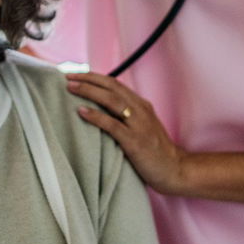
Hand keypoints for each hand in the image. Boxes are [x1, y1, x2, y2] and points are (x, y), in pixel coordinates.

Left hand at [66, 73, 186, 195]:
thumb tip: (99, 110)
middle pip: (112, 87)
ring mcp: (139, 125)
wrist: (175, 170)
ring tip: (71, 88)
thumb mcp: (141, 127)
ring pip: (111, 100)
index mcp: (141, 105)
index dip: (95, 77)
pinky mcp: (135, 141)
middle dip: (88, 79)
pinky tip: (81, 111)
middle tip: (67, 76)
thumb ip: (125, 117)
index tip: (76, 74)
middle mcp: (140, 110)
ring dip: (89, 92)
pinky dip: (96, 116)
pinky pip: (113, 125)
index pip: (115, 84)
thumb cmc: (154, 151)